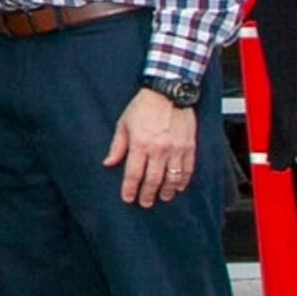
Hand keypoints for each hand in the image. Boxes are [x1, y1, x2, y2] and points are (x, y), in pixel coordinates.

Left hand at [104, 89, 196, 206]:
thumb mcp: (123, 124)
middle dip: (148, 194)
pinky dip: (183, 181)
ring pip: (171, 178)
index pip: (133, 174)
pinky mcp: (189, 146)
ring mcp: (176, 149)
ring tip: (162, 198)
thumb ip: (117, 146)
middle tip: (145, 203)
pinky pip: (187, 169)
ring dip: (166, 191)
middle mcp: (158, 149)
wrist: (168, 92)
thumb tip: (108, 163)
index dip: (130, 189)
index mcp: (139, 144)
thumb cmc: (143, 107)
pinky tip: (178, 187)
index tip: (128, 198)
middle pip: (153, 180)